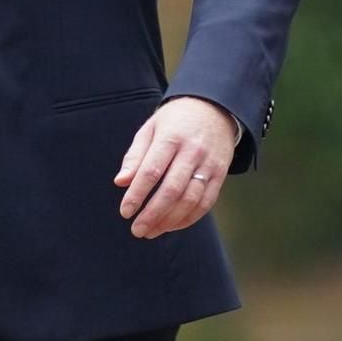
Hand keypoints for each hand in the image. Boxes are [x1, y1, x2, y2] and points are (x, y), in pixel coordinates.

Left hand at [114, 97, 236, 237]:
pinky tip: (172, 226)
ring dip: (170, 220)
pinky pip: (206, 202)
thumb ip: (135, 156)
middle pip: (172, 190)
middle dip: (153, 214)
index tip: (125, 212)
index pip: (151, 171)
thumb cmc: (174, 121)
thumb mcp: (150, 129)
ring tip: (151, 231)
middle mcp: (192, 153)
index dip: (137, 194)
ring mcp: (209, 165)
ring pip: (191, 200)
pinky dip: (189, 218)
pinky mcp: (220, 175)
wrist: (214, 109)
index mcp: (170, 138)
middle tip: (137, 230)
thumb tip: (121, 182)